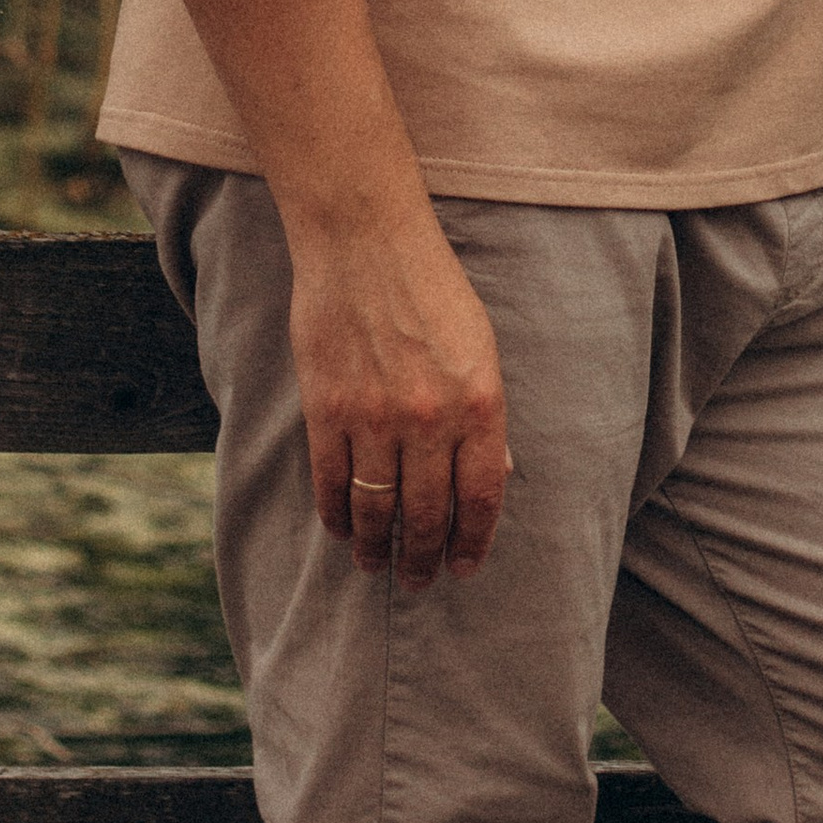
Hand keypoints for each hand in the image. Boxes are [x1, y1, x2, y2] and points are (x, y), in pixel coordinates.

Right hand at [289, 202, 511, 589]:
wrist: (366, 241)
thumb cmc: (432, 288)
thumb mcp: (482, 346)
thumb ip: (486, 413)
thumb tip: (496, 473)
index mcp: (480, 401)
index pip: (482, 497)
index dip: (474, 541)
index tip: (465, 567)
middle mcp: (430, 418)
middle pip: (427, 515)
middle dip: (424, 558)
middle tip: (420, 580)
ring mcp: (374, 418)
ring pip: (376, 509)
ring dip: (376, 547)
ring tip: (377, 565)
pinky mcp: (326, 411)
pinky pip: (331, 483)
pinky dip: (336, 515)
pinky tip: (341, 528)